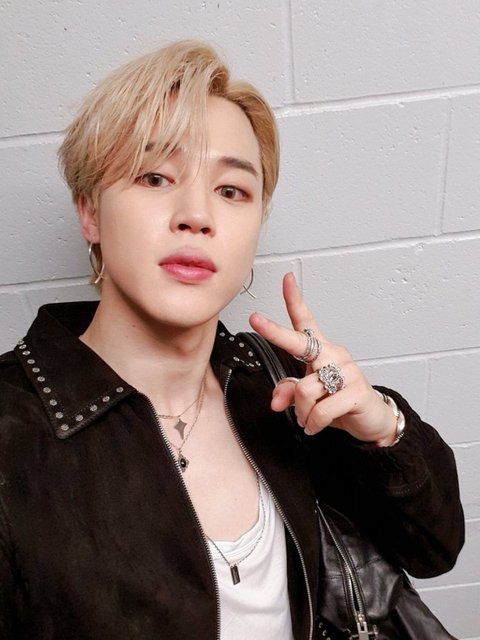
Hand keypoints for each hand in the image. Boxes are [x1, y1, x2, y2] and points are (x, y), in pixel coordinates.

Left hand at [248, 273, 397, 445]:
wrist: (371, 420)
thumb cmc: (339, 401)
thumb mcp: (309, 398)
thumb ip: (289, 393)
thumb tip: (275, 401)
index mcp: (321, 350)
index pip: (306, 321)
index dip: (295, 299)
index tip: (287, 279)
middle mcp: (334, 354)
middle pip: (300, 343)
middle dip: (275, 332)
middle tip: (255, 320)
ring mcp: (347, 371)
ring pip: (305, 389)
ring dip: (301, 412)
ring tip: (307, 419)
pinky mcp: (356, 391)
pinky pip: (321, 410)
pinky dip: (313, 423)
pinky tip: (315, 426)